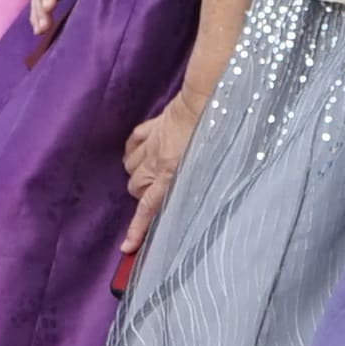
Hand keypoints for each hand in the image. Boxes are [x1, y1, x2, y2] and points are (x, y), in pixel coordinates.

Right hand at [119, 91, 204, 257]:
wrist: (208, 98)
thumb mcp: (211, 166)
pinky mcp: (152, 126)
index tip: (127, 247)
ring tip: (150, 172)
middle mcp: (155, 162)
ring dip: (137, 172)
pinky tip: (141, 151)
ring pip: (130, 165)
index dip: (137, 229)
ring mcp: (151, 142)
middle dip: (142, 194)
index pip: (148, 208)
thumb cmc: (217, 133)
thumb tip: (194, 197)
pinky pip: (133, 142)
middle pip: (134, 186)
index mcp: (170, 174)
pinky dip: (134, 149)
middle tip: (156, 194)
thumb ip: (198, 184)